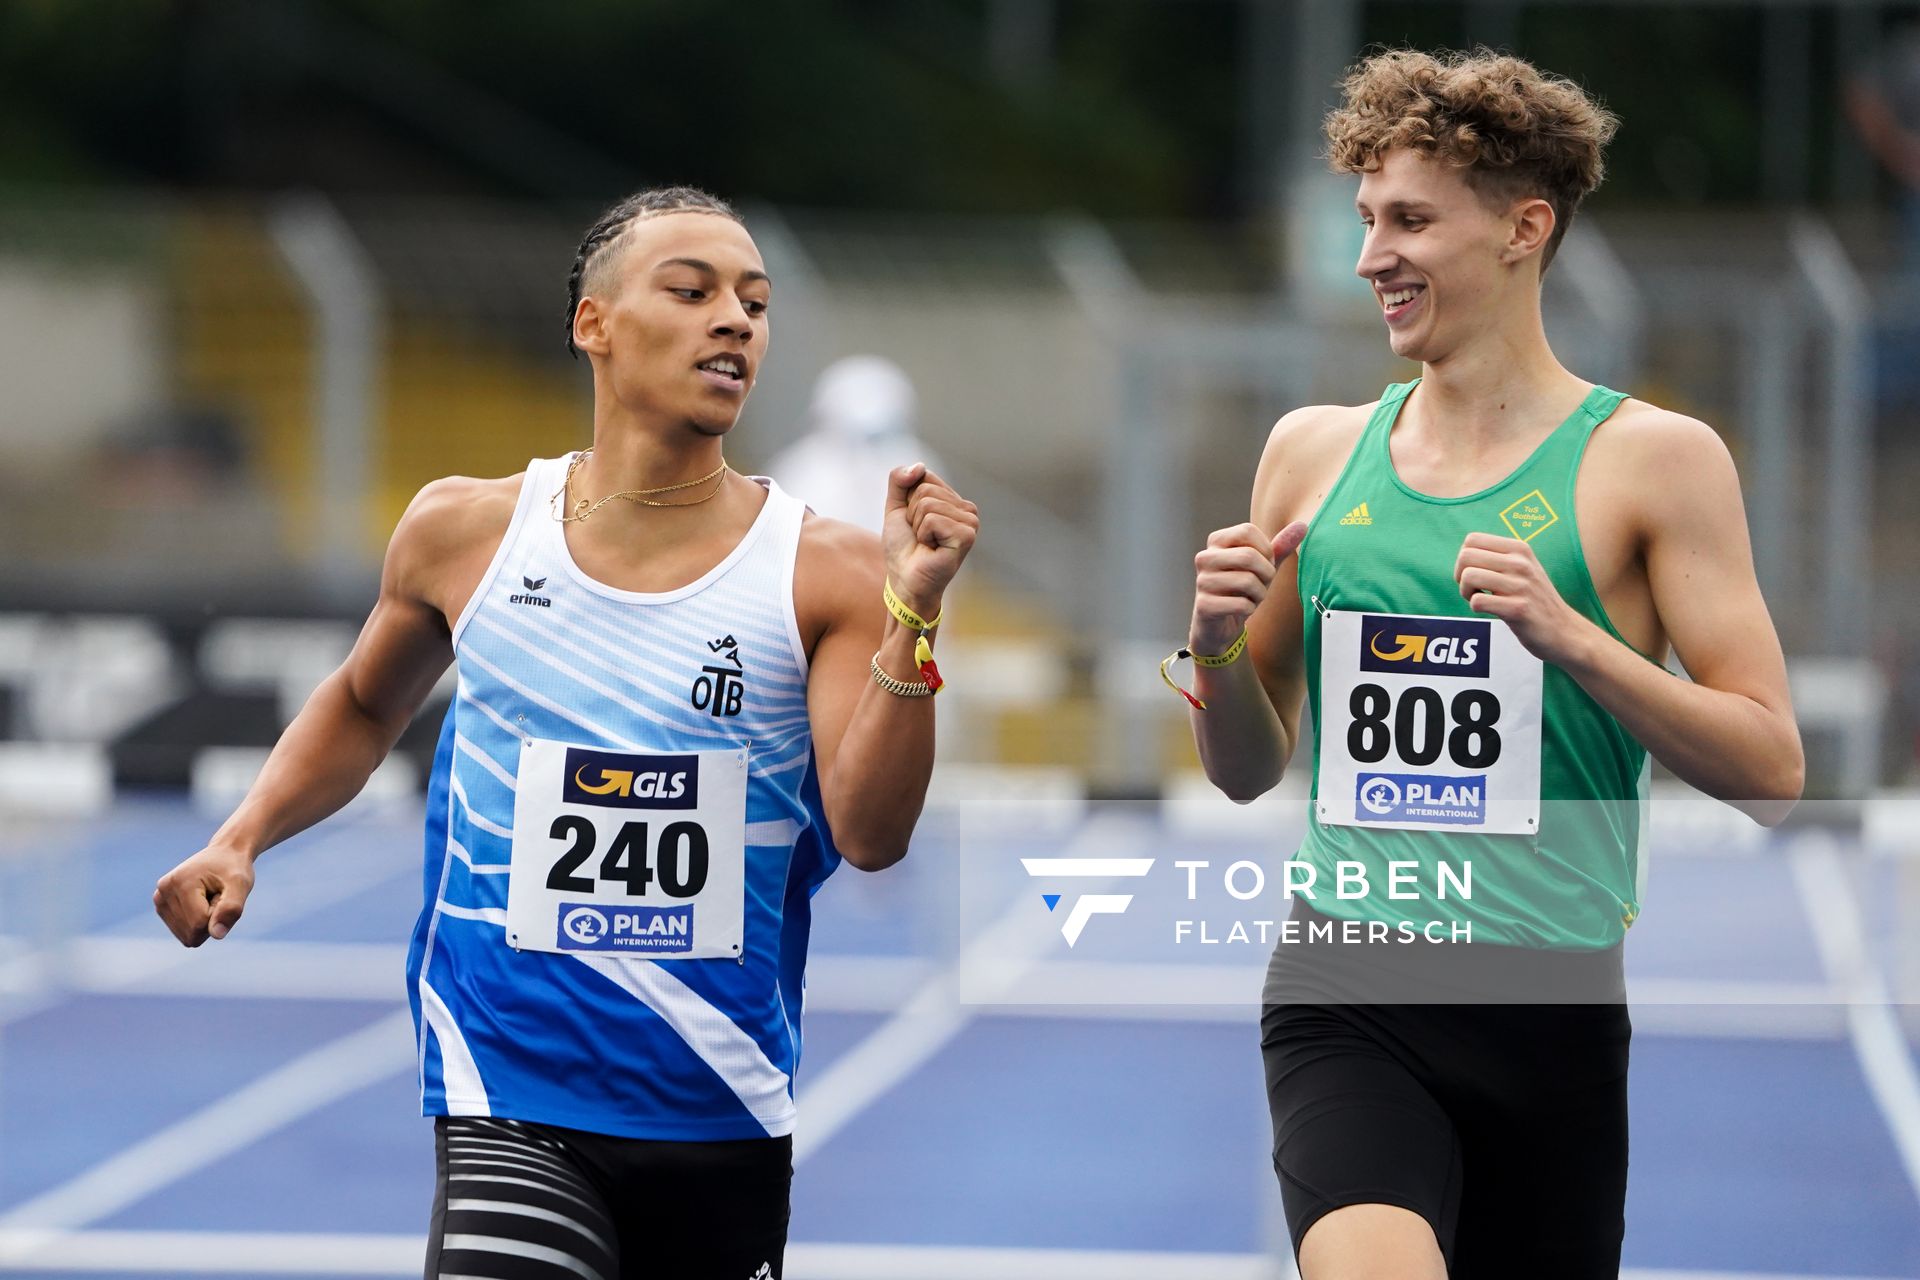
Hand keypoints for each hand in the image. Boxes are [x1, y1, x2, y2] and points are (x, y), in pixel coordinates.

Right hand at [153, 842, 254, 946]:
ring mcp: (159, 899)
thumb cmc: (234, 869)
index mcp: (180, 883)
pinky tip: (200, 901)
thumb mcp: (240, 885)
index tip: (223, 894)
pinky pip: (183, 932)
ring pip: (186, 935)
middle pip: (191, 932)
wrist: (224, 853)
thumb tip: (217, 935)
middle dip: (210, 919)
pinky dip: (196, 922)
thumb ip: (231, 909)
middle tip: (217, 896)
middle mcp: (163, 891)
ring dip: (204, 921)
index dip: (219, 916)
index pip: (199, 924)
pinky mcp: (161, 905)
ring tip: (209, 897)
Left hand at [883, 463, 978, 617]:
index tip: (913, 522)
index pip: (924, 475)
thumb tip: (919, 465)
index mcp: (953, 500)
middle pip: (925, 488)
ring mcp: (970, 522)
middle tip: (919, 536)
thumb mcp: (896, 507)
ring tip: (925, 543)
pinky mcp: (967, 536)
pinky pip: (932, 519)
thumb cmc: (903, 547)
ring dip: (917, 526)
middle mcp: (967, 509)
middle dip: (912, 513)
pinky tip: (932, 548)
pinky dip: (923, 535)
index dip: (908, 499)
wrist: (905, 579)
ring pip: (927, 502)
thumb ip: (900, 480)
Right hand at [1189, 521, 1306, 654]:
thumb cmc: (1242, 589)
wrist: (1220, 623)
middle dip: (1266, 574)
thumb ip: (1280, 546)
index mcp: (1216, 541)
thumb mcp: (1262, 566)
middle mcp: (1204, 558)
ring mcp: (1202, 582)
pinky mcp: (1204, 605)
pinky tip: (1241, 610)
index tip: (1264, 564)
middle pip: (1248, 555)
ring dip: (1259, 594)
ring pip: (1247, 581)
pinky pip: (1241, 604)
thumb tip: (1303, 525)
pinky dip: (1249, 609)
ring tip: (1252, 597)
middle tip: (1262, 584)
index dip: (1265, 549)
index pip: (1247, 531)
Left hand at [1453, 532, 1588, 662]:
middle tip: (1475, 589)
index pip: (1472, 540)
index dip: (1464, 559)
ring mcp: (1521, 585)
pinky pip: (1478, 601)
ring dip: (1467, 592)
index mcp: (1519, 549)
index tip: (1476, 574)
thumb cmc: (1535, 599)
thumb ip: (1498, 558)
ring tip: (1482, 599)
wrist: (1565, 630)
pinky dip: (1476, 608)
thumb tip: (1463, 555)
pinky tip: (1491, 611)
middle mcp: (1521, 563)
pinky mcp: (1518, 609)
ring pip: (1468, 576)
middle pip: (1465, 556)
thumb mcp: (1523, 569)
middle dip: (1460, 576)